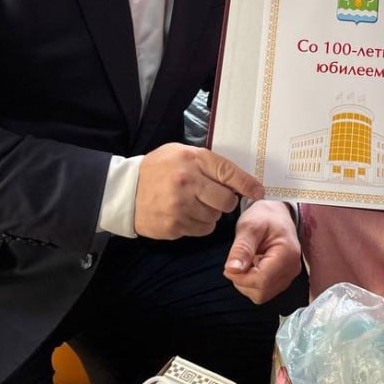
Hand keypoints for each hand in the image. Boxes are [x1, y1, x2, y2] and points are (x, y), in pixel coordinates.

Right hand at [134, 143, 263, 239]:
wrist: (125, 190)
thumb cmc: (158, 169)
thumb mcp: (182, 153)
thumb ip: (208, 163)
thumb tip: (239, 180)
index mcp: (192, 159)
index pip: (229, 173)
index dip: (247, 184)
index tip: (258, 192)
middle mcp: (187, 182)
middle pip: (226, 200)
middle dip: (225, 201)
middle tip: (213, 197)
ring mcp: (180, 206)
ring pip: (215, 218)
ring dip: (210, 214)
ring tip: (194, 204)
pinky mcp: (173, 226)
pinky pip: (201, 230)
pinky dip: (199, 225)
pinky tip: (185, 214)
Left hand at [224, 200, 301, 303]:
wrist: (276, 213)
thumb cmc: (264, 216)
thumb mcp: (249, 226)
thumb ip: (241, 248)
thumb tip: (232, 270)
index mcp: (287, 254)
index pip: (261, 280)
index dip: (240, 277)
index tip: (229, 266)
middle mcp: (292, 268)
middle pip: (261, 291)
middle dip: (243, 280)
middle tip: (238, 261)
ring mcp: (289, 275)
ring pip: (262, 294)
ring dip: (247, 282)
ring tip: (246, 261)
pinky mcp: (284, 278)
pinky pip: (264, 290)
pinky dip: (253, 282)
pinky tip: (252, 265)